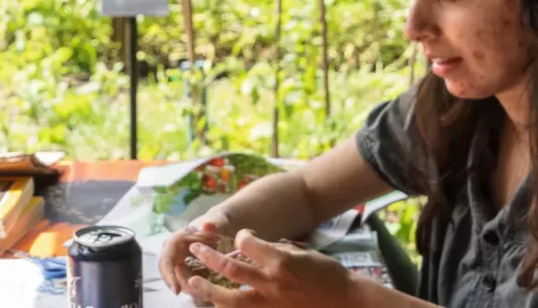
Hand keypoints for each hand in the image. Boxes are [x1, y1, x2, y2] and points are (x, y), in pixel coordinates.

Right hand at [159, 210, 232, 294]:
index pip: (167, 258)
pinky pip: (183, 277)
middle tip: (194, 294)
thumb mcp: (218, 220)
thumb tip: (207, 225)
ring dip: (185, 285)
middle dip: (177, 284)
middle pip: (167, 270)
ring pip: (175, 276)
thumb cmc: (216, 221)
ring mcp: (177, 257)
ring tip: (200, 293)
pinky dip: (191, 285)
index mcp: (177, 238)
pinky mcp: (183, 264)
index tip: (177, 290)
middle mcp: (173, 249)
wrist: (218, 223)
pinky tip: (202, 289)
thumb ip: (215, 223)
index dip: (169, 274)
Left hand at [185, 229, 356, 307]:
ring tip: (192, 282)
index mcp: (279, 260)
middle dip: (209, 257)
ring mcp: (269, 303)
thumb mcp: (302, 253)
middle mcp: (271, 282)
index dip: (238, 236)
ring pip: (229, 299)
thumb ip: (278, 250)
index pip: (245, 243)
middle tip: (195, 249)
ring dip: (207, 289)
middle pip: (230, 269)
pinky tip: (215, 305)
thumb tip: (261, 245)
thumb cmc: (327, 274)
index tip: (239, 237)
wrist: (345, 301)